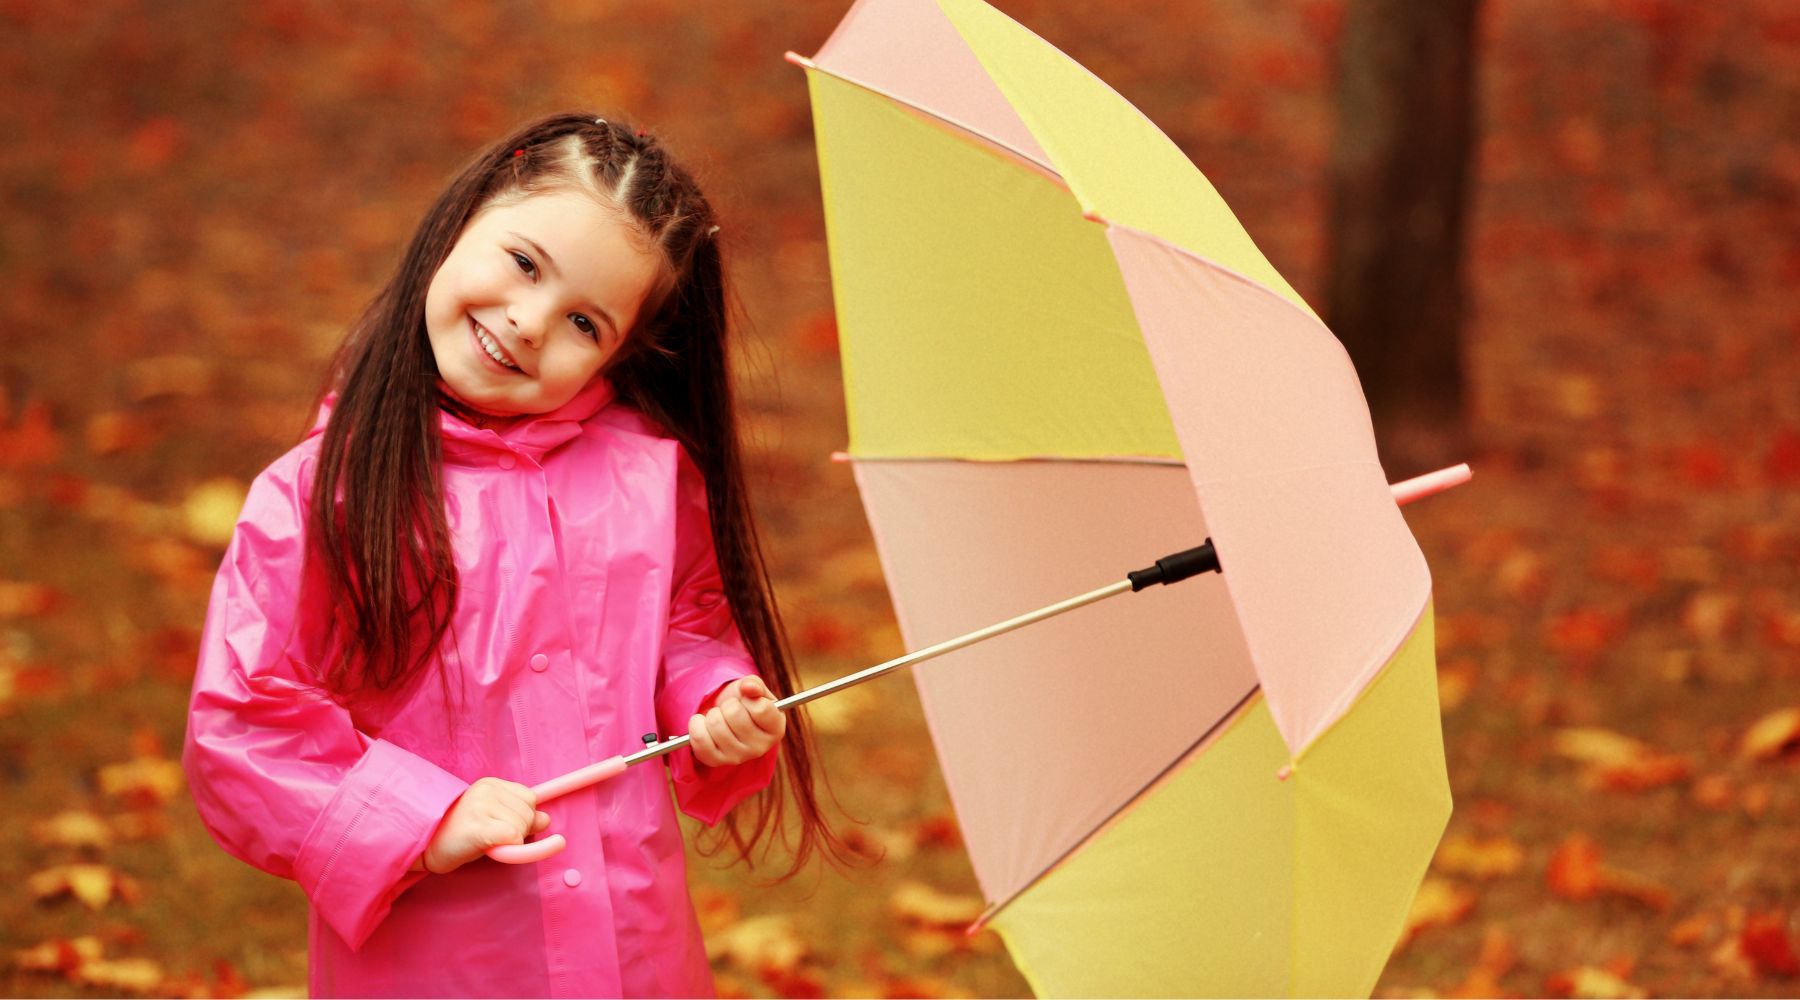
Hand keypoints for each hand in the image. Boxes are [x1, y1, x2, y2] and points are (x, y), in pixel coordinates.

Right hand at [418, 777, 549, 873]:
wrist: (424, 847)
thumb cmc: (459, 834)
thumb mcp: (493, 819)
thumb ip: (519, 816)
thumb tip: (546, 819)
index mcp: (491, 784)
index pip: (529, 798)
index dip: (523, 817)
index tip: (505, 827)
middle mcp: (487, 790)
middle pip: (529, 813)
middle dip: (518, 831)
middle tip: (492, 838)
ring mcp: (481, 806)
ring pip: (522, 828)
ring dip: (510, 842)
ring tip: (485, 841)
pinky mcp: (477, 826)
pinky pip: (514, 838)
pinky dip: (508, 849)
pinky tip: (488, 848)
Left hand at [689, 676, 785, 767]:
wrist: (724, 719)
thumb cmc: (742, 703)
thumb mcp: (751, 689)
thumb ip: (753, 684)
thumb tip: (748, 687)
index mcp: (775, 729)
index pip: (760, 708)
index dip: (749, 698)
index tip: (747, 701)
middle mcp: (760, 748)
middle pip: (734, 714)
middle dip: (728, 704)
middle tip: (731, 710)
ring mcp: (738, 757)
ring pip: (715, 723)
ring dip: (713, 714)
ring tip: (720, 718)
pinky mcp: (715, 761)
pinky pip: (699, 738)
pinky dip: (697, 724)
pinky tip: (704, 724)